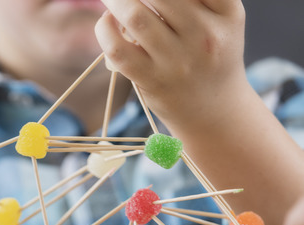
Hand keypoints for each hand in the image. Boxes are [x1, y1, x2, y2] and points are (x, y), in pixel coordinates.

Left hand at [94, 0, 248, 128]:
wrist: (213, 109)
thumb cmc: (209, 54)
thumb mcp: (221, 19)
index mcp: (226, 12)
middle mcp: (205, 34)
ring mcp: (177, 60)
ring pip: (136, 17)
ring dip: (115, 0)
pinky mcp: (151, 79)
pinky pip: (118, 49)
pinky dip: (105, 29)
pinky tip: (107, 21)